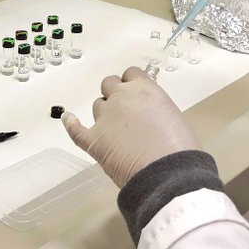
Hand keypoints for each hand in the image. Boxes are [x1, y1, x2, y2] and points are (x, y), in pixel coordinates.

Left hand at [62, 66, 201, 187]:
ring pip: (98, 106)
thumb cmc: (179, 148)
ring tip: (117, 130)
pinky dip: (71, 123)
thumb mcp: (172, 115)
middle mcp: (121, 98)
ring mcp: (104, 118)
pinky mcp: (93, 140)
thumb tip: (147, 115)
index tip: (135, 94)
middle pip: (110, 85)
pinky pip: (76, 129)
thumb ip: (155, 107)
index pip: (130, 74)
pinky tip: (68, 119)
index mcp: (144, 89)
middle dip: (116, 95)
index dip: (131, 84)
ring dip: (105, 113)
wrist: (168, 174)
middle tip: (125, 111)